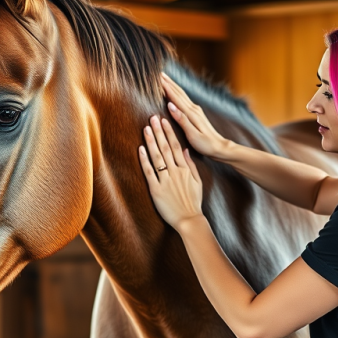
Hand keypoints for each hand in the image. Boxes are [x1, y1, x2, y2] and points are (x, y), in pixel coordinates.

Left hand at [139, 114, 203, 230]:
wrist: (190, 220)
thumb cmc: (193, 202)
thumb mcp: (197, 181)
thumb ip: (191, 165)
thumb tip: (184, 150)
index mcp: (185, 169)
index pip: (175, 146)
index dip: (169, 132)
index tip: (164, 120)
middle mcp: (175, 172)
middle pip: (165, 148)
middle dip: (159, 131)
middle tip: (152, 117)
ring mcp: (166, 180)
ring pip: (157, 157)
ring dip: (151, 141)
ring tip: (146, 128)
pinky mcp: (156, 190)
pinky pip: (149, 172)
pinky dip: (144, 160)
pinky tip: (140, 149)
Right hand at [161, 73, 230, 159]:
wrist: (220, 148)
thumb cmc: (206, 144)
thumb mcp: (193, 134)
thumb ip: (182, 120)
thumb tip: (170, 106)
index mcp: (191, 113)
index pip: (175, 97)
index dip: (166, 87)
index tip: (157, 78)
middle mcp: (194, 109)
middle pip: (179, 92)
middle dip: (168, 82)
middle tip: (158, 73)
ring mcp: (196, 110)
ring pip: (181, 94)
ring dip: (172, 85)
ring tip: (164, 79)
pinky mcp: (196, 113)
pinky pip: (184, 99)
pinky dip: (177, 93)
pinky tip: (174, 92)